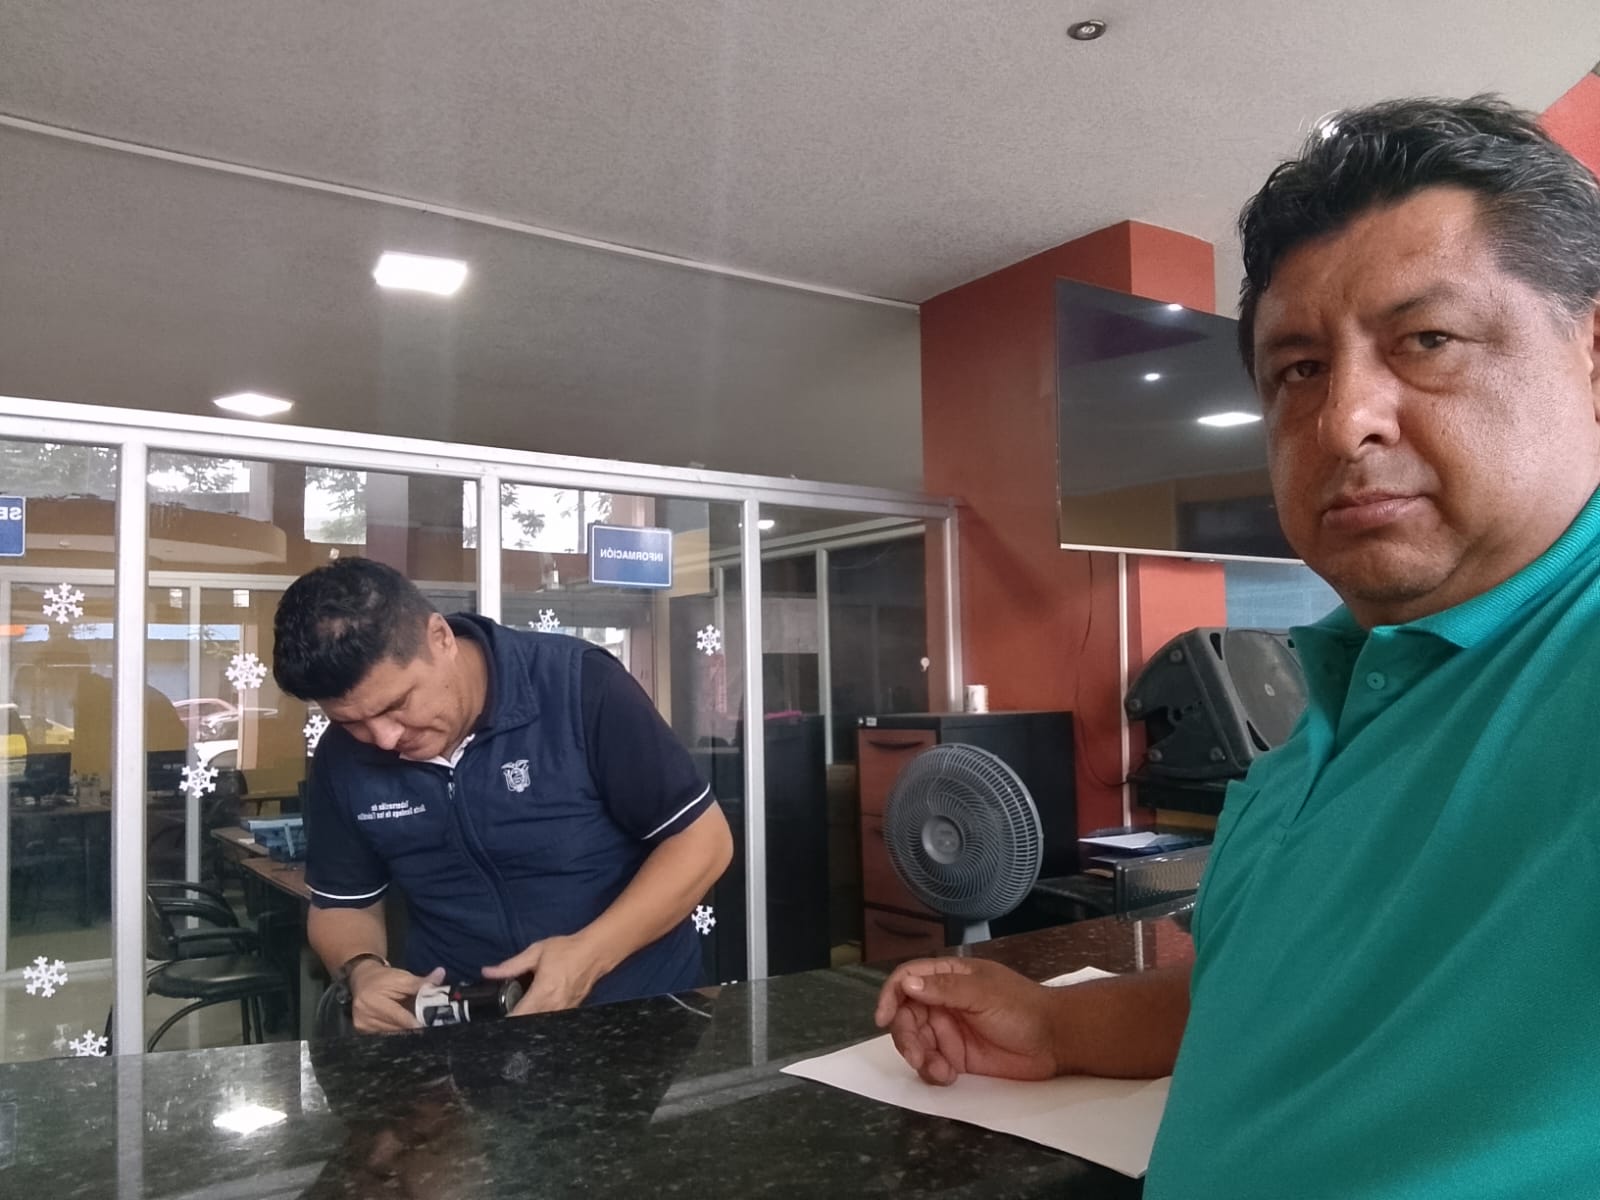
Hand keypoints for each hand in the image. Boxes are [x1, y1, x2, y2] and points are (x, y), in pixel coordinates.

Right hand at [349, 963, 443, 1033]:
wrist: (362, 979)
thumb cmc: (383, 978)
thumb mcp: (402, 977)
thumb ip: (421, 982)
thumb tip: (441, 974)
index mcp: (372, 1001)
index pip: (400, 1017)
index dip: (417, 1021)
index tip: (431, 1023)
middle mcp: (364, 1016)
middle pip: (398, 1028)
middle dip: (414, 1024)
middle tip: (428, 1020)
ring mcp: (362, 1026)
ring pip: (394, 1033)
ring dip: (406, 1027)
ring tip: (414, 1018)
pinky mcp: (363, 1031)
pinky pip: (387, 1034)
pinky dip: (397, 1028)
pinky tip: (402, 1021)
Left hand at [483, 934, 610, 1014]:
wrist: (595, 952)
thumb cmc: (566, 950)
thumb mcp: (536, 952)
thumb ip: (511, 965)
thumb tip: (487, 972)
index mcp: (542, 992)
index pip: (518, 1016)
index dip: (505, 1020)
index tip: (494, 1019)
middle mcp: (553, 1006)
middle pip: (528, 1024)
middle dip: (516, 1020)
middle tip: (506, 1013)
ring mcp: (564, 1011)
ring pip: (540, 1024)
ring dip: (529, 1020)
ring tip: (521, 1012)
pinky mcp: (571, 1010)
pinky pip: (552, 1019)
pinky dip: (542, 1017)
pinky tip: (538, 1009)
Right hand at [874, 957, 1061, 1085]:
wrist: (1055, 1041)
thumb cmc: (1022, 1007)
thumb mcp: (983, 993)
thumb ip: (945, 988)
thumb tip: (908, 985)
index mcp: (948, 976)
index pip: (908, 980)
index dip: (890, 996)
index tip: (883, 1018)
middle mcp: (943, 1002)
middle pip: (905, 1015)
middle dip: (905, 1036)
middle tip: (916, 1055)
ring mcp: (948, 1030)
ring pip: (915, 1041)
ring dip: (918, 1057)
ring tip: (938, 1070)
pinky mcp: (956, 1057)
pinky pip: (931, 1063)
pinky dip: (932, 1071)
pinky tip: (947, 1076)